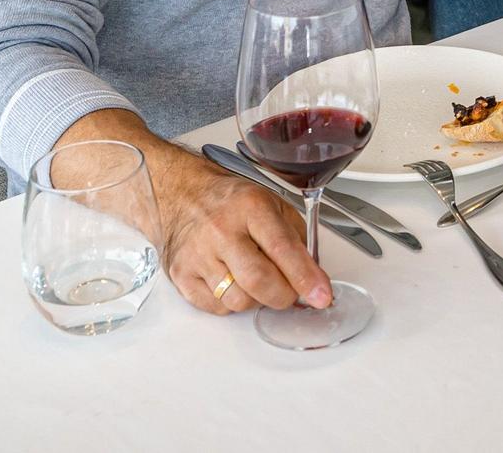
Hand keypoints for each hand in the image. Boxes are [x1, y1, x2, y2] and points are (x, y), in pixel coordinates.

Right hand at [155, 148, 332, 314]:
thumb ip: (296, 239)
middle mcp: (221, 230)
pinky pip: (216, 308)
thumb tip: (313, 277)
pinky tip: (233, 282)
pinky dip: (232, 303)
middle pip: (259, 281)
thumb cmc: (230, 201)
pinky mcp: (181, 274)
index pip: (283, 248)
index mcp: (250, 207)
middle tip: (290, 292)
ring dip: (257, 299)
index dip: (305, 277)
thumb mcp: (272, 204)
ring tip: (256, 279)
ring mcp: (197, 254)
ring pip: (238, 301)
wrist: (183, 194)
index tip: (321, 295)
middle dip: (284, 296)